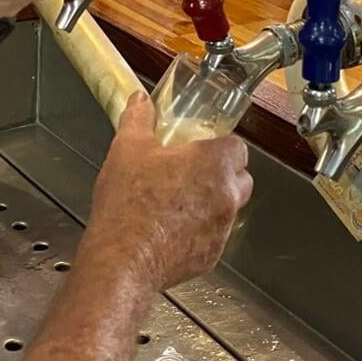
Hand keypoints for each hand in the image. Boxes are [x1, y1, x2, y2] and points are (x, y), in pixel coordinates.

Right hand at [86, 93, 251, 290]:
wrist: (122, 259)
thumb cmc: (128, 204)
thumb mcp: (127, 149)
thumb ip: (138, 119)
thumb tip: (140, 101)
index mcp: (213, 163)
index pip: (238, 147)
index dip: (220, 146)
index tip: (200, 148)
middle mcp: (226, 196)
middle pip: (240, 179)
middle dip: (221, 174)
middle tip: (189, 173)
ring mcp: (221, 229)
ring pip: (227, 209)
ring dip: (210, 204)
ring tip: (175, 203)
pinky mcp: (211, 256)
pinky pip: (212, 237)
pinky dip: (198, 232)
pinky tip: (169, 230)